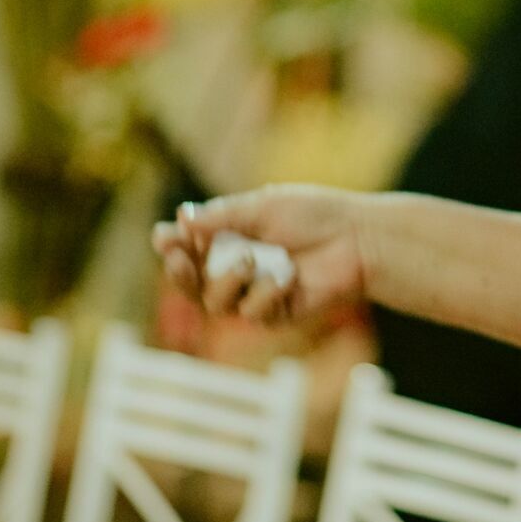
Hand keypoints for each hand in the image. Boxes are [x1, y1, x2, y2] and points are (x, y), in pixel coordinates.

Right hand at [151, 184, 369, 324]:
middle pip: (192, 284)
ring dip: (226, 281)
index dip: (173, 246)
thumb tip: (181, 220)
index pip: (189, 248)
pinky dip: (266, 294)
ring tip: (250, 259)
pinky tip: (286, 277)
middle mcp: (237, 268)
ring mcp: (254, 293)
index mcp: (231, 238)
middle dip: (180, 273)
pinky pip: (253, 313)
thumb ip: (222, 218)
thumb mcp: (262, 207)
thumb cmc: (313, 214)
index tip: (163, 236)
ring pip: (216, 303)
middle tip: (179, 259)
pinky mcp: (276, 314)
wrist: (357, 239)